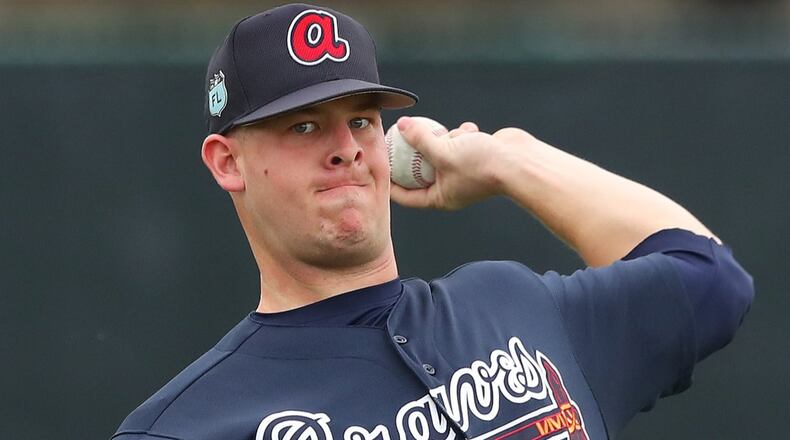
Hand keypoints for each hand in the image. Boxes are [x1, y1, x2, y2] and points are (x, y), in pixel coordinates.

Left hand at [389, 117, 530, 209]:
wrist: (519, 161)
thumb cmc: (482, 164)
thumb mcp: (444, 150)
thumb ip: (420, 138)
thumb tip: (401, 125)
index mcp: (440, 198)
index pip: (406, 196)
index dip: (390, 183)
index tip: (378, 167)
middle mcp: (451, 187)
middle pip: (422, 172)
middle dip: (413, 155)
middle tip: (395, 140)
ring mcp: (464, 172)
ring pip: (442, 151)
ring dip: (443, 139)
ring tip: (448, 134)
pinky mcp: (476, 157)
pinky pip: (460, 142)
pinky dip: (462, 134)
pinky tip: (470, 130)